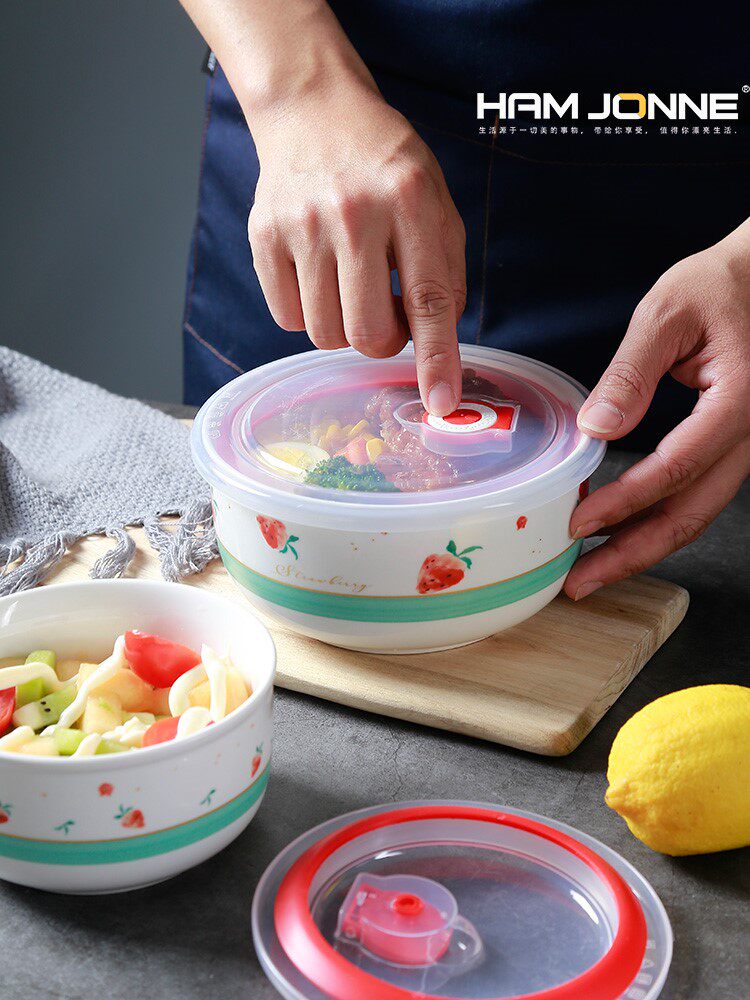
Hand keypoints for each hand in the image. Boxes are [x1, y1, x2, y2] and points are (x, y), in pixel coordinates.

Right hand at [247, 79, 464, 414]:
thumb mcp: (435, 200)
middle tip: (388, 312)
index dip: (436, 359)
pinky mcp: (264, 235)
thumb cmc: (384, 164)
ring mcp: (302, 225)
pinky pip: (289, 317)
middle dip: (383, 341)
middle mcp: (353, 212)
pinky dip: (309, 313)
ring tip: (352, 289)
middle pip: (368, 334)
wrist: (313, 111)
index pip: (429, 299)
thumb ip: (445, 270)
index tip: (441, 402)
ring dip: (345, 329)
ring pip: (325, 334)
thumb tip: (437, 344)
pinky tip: (319, 276)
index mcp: (410, 200)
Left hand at [566, 219, 749, 599]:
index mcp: (740, 398)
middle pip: (694, 511)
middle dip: (635, 552)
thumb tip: (597, 428)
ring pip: (699, 510)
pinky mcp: (732, 442)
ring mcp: (747, 441)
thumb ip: (632, 372)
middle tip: (581, 582)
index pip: (677, 465)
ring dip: (645, 544)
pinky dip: (659, 517)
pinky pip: (699, 491)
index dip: (626, 501)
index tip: (579, 524)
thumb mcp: (668, 311)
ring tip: (594, 570)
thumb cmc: (723, 283)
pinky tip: (622, 531)